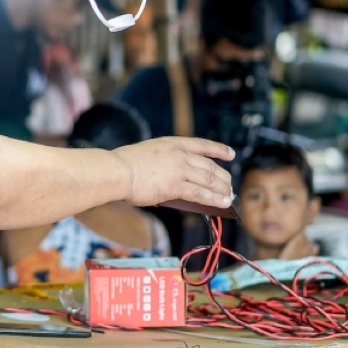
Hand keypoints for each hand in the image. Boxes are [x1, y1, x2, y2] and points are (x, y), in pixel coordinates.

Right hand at [112, 137, 234, 209]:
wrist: (117, 170)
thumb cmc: (126, 165)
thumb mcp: (151, 154)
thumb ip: (167, 164)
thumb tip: (182, 185)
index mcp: (173, 143)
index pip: (203, 145)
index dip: (219, 150)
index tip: (231, 154)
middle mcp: (180, 154)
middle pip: (210, 166)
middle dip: (223, 177)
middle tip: (229, 186)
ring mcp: (179, 169)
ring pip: (209, 180)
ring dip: (222, 190)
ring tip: (229, 197)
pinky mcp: (175, 186)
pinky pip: (200, 193)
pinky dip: (214, 199)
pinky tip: (222, 204)